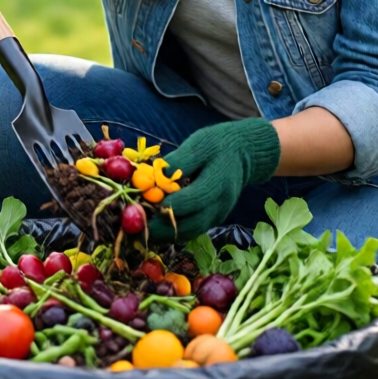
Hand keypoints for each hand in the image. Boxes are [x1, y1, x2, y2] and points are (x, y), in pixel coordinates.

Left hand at [147, 119, 279, 242]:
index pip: (190, 201)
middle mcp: (219, 206)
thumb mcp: (199, 145)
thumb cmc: (219, 144)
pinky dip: (170, 230)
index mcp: (217, 184)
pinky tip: (152, 223)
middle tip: (132, 224)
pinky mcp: (212, 219)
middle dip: (157, 228)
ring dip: (161, 233)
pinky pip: (190, 230)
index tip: (140, 204)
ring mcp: (216, 215)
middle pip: (187, 226)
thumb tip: (154, 178)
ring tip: (137, 226)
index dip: (164, 205)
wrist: (245, 153)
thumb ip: (178, 163)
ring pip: (187, 233)